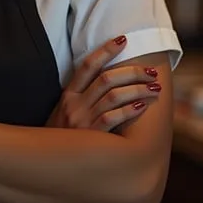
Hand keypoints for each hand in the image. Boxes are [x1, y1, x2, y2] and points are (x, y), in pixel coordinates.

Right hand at [46, 36, 161, 131]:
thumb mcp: (64, 112)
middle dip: (132, 72)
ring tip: (155, 89)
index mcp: (68, 95)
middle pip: (106, 79)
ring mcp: (82, 121)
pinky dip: (129, 110)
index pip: (87, 65)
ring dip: (138, 90)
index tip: (123, 40)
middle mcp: (74, 105)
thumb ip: (81, 97)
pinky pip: (113, 118)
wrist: (47, 163)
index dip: (105, 50)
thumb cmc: (62, 137)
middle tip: (150, 72)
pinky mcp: (91, 137)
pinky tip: (142, 106)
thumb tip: (109, 80)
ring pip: (114, 96)